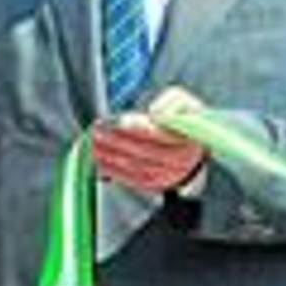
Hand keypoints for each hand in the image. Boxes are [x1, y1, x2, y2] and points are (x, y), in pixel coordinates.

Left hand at [91, 85, 206, 192]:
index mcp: (188, 138)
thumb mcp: (183, 102)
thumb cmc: (183, 119)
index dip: (139, 127)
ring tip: (95, 143)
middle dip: (118, 140)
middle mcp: (180, 161)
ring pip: (137, 166)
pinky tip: (101, 161)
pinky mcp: (157, 183)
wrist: (191, 143)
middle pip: (145, 151)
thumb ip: (172, 102)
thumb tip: (155, 112)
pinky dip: (115, 170)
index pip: (161, 134)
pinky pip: (133, 179)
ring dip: (112, 155)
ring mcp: (168, 174)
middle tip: (99, 130)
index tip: (120, 120)